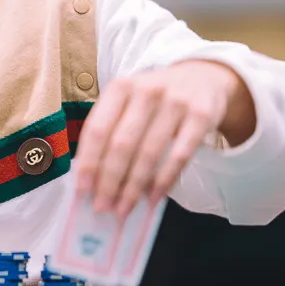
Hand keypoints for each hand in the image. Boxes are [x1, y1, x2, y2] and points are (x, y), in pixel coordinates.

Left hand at [75, 60, 252, 218]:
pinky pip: (180, 155)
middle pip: (121, 144)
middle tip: (102, 207)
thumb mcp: (128, 101)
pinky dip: (164, 180)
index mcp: (120, 87)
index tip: (81, 191)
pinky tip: (153, 198)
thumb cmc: (154, 98)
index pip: (98, 129)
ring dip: (134, 187)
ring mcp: (176, 102)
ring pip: (149, 153)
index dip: (88, 162)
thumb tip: (91, 178)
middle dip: (109, 181)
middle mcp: (146, 91)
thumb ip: (110, 130)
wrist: (203, 77)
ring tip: (124, 209)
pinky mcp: (201, 115)